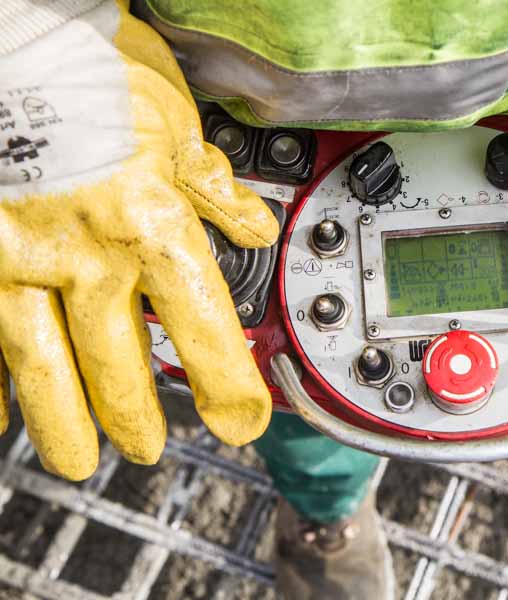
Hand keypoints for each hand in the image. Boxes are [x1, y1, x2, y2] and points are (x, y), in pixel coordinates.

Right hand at [0, 1, 278, 478]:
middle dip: (140, 414)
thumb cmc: (92, 67)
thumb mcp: (175, 123)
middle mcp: (87, 258)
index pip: (204, 329)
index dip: (229, 385)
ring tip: (77, 459)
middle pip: (119, 363)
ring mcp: (19, 261)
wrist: (11, 34)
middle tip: (149, 447)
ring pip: (43, 366)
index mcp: (151, 228)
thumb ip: (213, 187)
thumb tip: (254, 227)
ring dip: (64, 421)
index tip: (245, 421)